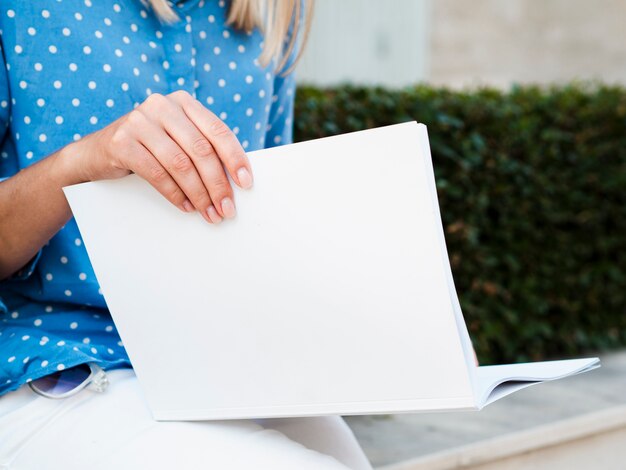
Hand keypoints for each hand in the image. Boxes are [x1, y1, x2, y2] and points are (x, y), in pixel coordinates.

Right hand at [71, 90, 252, 223]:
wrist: (95, 154)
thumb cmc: (148, 150)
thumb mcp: (176, 141)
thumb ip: (201, 149)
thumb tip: (236, 180)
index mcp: (183, 103)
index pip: (218, 130)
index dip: (235, 158)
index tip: (246, 184)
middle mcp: (162, 106)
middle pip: (201, 150)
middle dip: (218, 184)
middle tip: (227, 209)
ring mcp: (139, 121)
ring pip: (180, 164)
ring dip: (198, 194)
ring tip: (209, 213)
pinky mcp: (121, 140)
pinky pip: (156, 173)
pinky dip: (175, 194)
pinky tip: (185, 207)